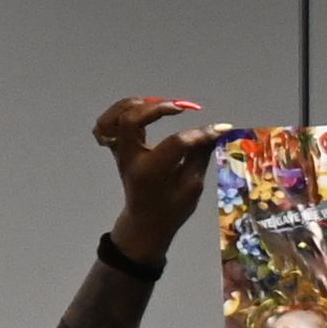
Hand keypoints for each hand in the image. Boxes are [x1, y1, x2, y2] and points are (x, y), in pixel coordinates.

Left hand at [93, 93, 227, 265]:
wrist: (145, 222)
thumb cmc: (172, 208)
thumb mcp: (193, 185)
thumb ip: (200, 154)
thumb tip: (217, 129)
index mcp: (151, 172)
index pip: (175, 143)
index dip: (200, 133)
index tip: (220, 128)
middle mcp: (130, 159)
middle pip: (131, 120)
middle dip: (158, 107)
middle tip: (181, 107)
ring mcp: (119, 153)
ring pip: (113, 118)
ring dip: (135, 105)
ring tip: (158, 105)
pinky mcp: (116, 149)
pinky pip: (106, 124)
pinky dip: (119, 113)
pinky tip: (140, 112)